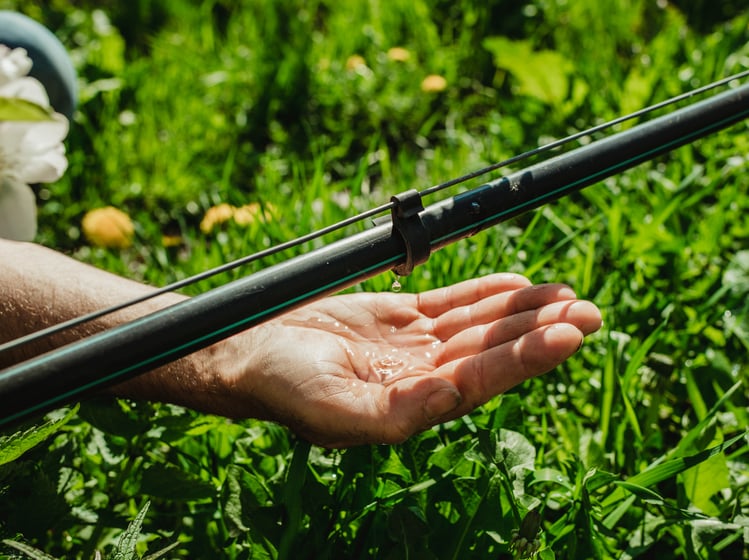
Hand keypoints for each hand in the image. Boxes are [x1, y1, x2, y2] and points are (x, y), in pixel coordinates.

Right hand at [209, 273, 601, 446]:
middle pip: (492, 349)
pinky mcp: (400, 318)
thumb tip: (453, 398)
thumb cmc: (283, 386)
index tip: (569, 331)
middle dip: (540, 331)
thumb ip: (395, 412)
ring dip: (522, 311)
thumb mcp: (333, 408)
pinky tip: (517, 285)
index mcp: (414, 404)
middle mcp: (423, 376)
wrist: (251, 350)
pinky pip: (451, 302)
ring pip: (479, 324)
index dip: (527, 356)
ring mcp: (414, 345)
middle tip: (589, 310)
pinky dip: (484, 293)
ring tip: (567, 295)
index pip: (483, 378)